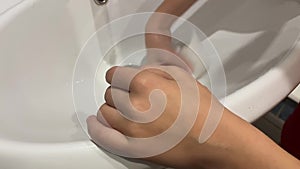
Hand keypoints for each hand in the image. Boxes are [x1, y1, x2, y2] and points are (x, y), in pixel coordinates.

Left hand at [87, 65, 215, 167]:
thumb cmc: (203, 111)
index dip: (119, 74)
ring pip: (106, 111)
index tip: (121, 77)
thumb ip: (154, 70)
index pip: (115, 74)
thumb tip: (137, 70)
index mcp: (146, 84)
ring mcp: (131, 129)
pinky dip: (96, 127)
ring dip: (113, 107)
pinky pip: (103, 135)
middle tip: (132, 94)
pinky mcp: (132, 147)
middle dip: (120, 91)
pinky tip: (95, 122)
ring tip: (126, 108)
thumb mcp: (181, 77)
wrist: (213, 141)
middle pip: (110, 92)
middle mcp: (135, 106)